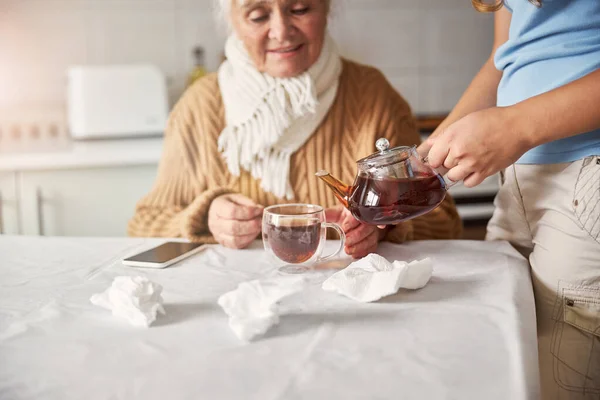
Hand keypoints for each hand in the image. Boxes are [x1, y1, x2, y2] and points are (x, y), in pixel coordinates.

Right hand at [208, 194, 262, 248]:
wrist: (217, 212)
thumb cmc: (229, 204)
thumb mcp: (237, 197)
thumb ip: (248, 203)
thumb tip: (260, 210)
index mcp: (217, 207)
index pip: (232, 211)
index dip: (248, 212)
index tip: (259, 210)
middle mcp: (215, 222)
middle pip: (233, 227)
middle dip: (251, 225)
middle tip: (260, 221)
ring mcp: (218, 234)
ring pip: (235, 239)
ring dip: (250, 234)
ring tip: (258, 227)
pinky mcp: (224, 243)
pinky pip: (236, 245)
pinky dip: (247, 240)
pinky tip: (253, 233)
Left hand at [325, 206, 380, 258]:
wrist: (356, 222)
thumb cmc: (346, 217)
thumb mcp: (336, 214)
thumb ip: (327, 214)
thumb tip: (316, 216)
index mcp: (357, 211)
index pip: (359, 215)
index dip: (352, 222)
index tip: (344, 228)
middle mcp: (367, 220)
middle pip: (367, 228)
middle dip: (356, 236)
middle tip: (346, 241)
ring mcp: (372, 231)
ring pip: (370, 239)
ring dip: (359, 246)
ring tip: (348, 250)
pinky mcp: (373, 240)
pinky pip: (372, 247)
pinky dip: (363, 252)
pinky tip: (355, 255)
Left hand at [417, 107, 531, 186]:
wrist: (517, 126)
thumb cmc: (493, 120)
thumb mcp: (464, 122)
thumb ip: (445, 135)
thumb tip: (429, 144)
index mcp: (452, 137)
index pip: (432, 158)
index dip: (436, 157)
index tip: (441, 155)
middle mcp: (459, 152)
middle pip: (443, 167)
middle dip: (448, 162)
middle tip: (461, 153)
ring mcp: (472, 164)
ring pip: (453, 177)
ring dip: (457, 171)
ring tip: (467, 161)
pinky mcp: (484, 173)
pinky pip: (468, 183)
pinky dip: (468, 178)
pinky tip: (474, 168)